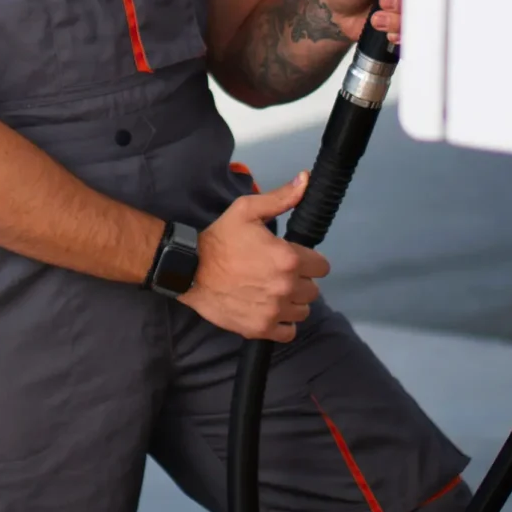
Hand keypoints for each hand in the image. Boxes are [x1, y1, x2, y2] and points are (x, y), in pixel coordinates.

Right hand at [179, 174, 328, 341]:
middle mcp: (286, 287)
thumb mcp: (247, 210)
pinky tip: (270, 311)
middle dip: (298, 281)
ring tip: (272, 293)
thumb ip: (281, 198)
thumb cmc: (219, 239)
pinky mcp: (261, 328)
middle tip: (276, 275)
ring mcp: (274, 311)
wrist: (189, 269)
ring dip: (292, 303)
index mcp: (289, 259)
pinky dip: (282, 324)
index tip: (292, 259)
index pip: (322, 267)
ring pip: (302, 311)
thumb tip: (306, 179)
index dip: (308, 261)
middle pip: (312, 290)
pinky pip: (288, 332)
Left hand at [312, 0, 403, 41]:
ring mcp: (403, 5)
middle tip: (383, 1)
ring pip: (415, 16)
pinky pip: (409, 32)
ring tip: (376, 17)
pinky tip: (381, 28)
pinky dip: (396, 33)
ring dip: (396, 20)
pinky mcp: (400, 23)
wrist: (335, 13)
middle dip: (401, 2)